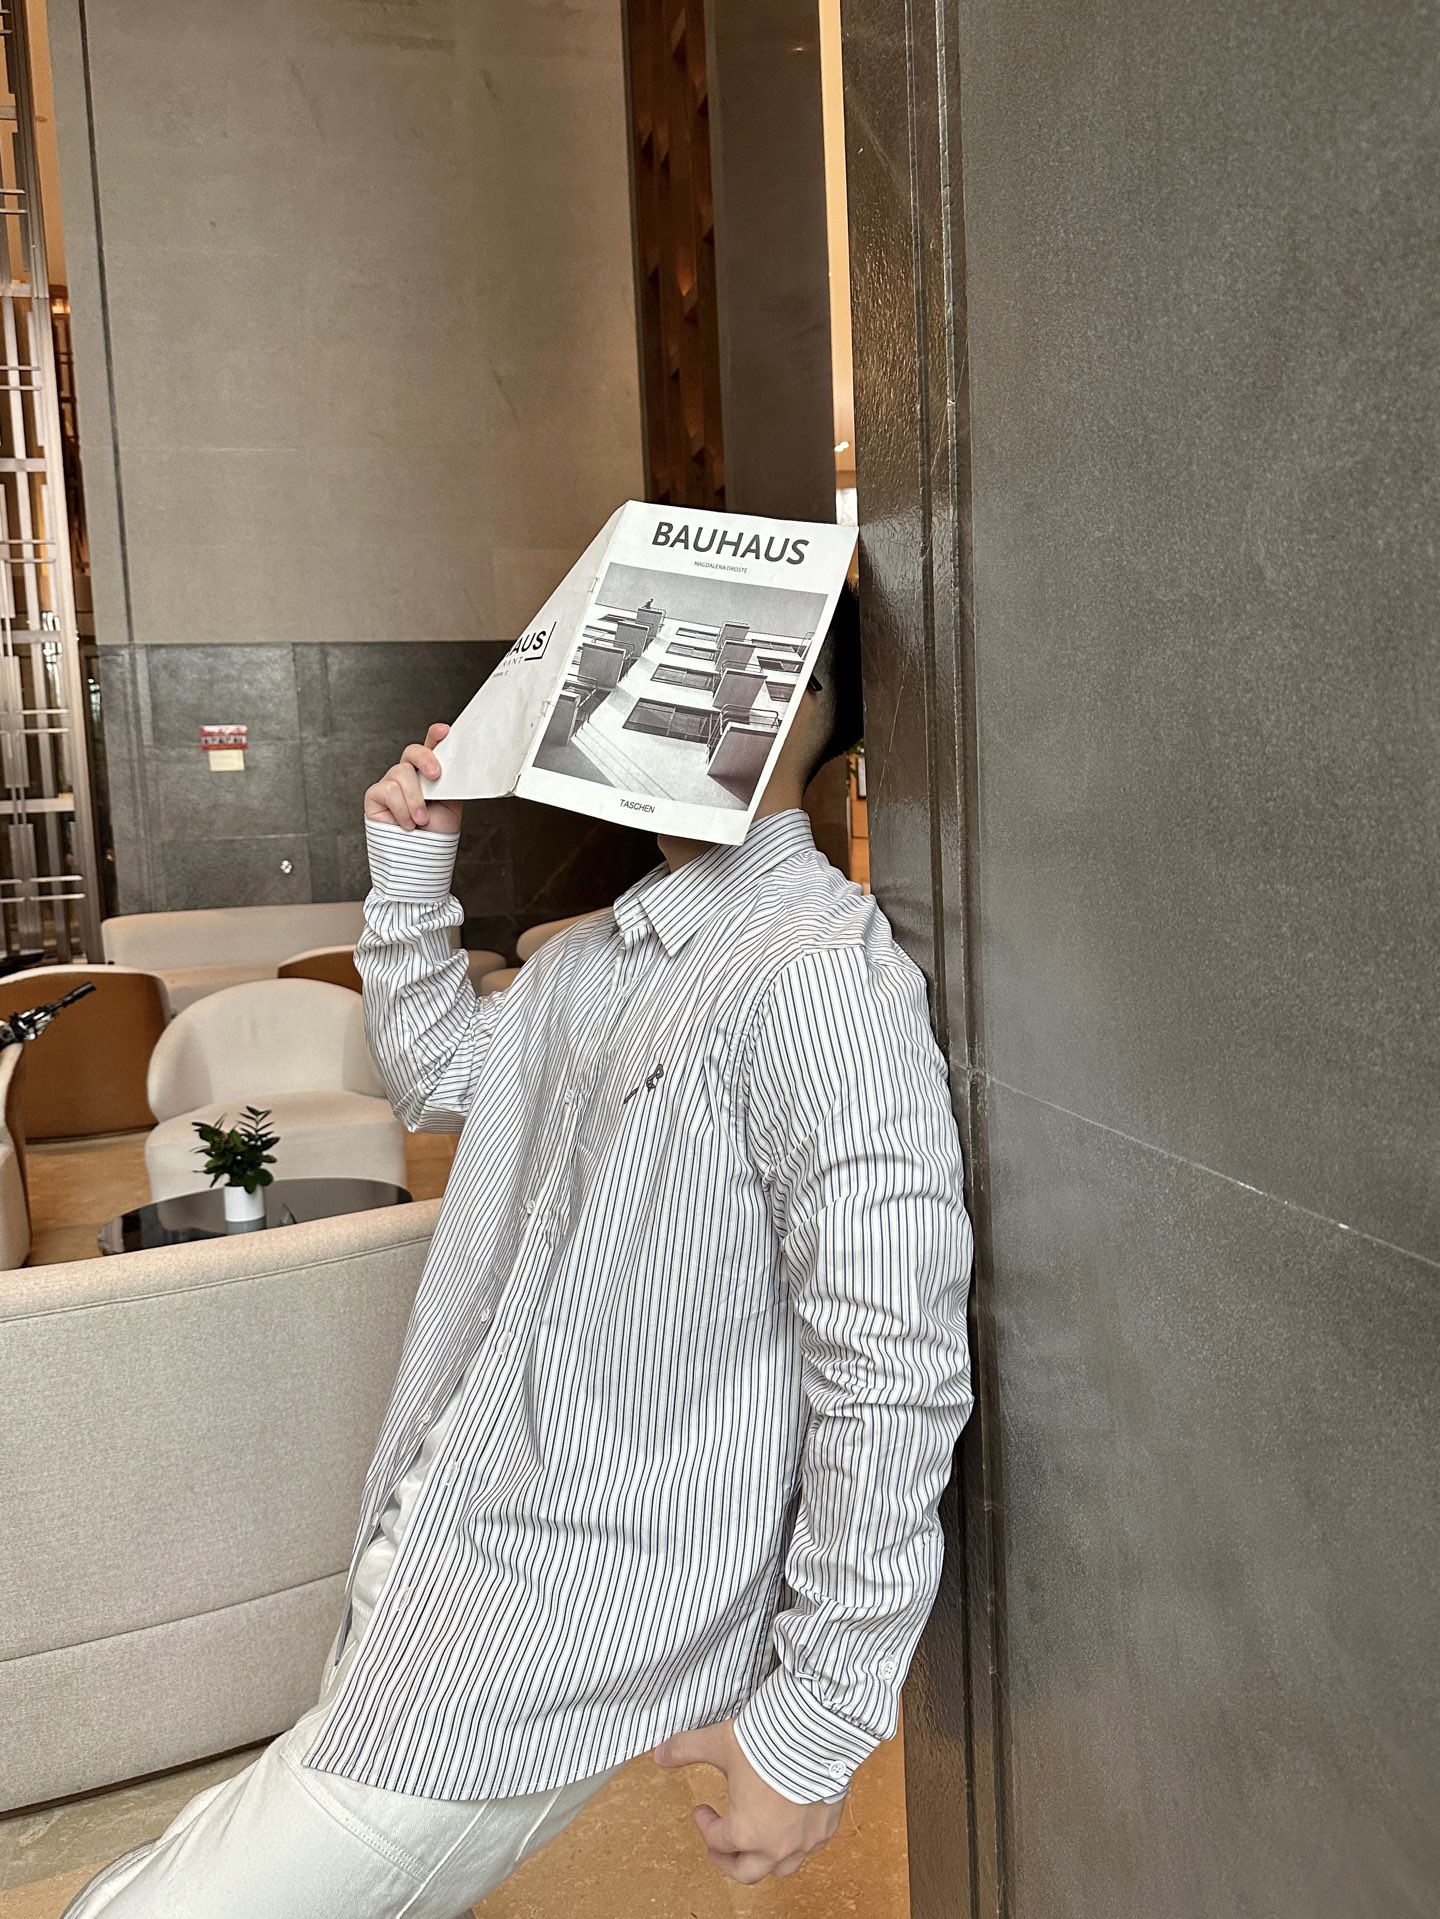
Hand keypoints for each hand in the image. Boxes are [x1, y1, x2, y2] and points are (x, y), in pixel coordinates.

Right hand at [363, 723, 461, 835]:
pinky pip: (389, 790)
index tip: (445, 731)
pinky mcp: (375, 795)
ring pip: (401, 773)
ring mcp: (391, 784)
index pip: (431, 748)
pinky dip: (401, 809)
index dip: (436, 736)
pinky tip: (407, 823)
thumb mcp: (451, 803)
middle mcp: (409, 775)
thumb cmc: (436, 832)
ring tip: (421, 820)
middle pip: (412, 752)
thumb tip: (459, 764)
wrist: (422, 856)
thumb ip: (451, 781)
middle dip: (426, 759)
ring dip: (415, 799)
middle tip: (437, 776)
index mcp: (429, 773)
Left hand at [652, 1719, 843, 1883]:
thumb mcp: (718, 1742)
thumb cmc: (768, 1741)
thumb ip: (687, 1749)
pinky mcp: (827, 1826)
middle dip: (728, 1861)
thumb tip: (660, 1753)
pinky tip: (792, 1826)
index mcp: (744, 1832)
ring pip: (782, 1868)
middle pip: (747, 1872)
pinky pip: (810, 1848)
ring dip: (764, 1859)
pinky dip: (797, 1843)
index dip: (704, 1825)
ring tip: (756, 1842)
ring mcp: (804, 1839)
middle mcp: (775, 1845)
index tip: (701, 1811)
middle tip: (720, 1847)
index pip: (717, 1841)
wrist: (816, 1732)